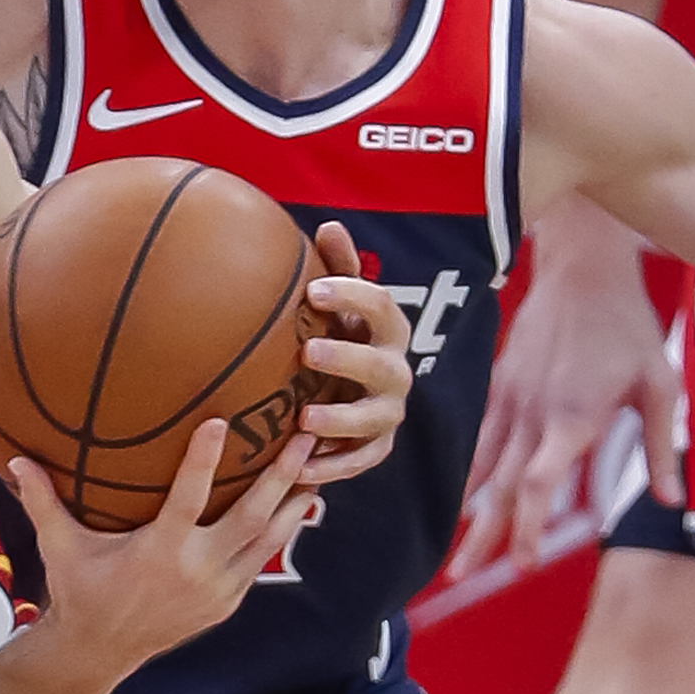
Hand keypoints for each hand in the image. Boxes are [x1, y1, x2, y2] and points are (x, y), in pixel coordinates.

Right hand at [13, 422, 317, 677]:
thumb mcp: (60, 546)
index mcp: (158, 552)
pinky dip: (279, 531)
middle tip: (302, 439)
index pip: (186, 499)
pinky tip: (297, 504)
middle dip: (278, 479)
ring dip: (292, 503)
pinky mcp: (228, 601)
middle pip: (248, 518)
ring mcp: (217, 589)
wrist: (101, 651)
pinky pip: (259, 559)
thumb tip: (13, 458)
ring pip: (265, 540)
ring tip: (319, 466)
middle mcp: (196, 571)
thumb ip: (42, 501)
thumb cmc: (80, 590)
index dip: (203, 461)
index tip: (222, 422)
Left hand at [297, 221, 412, 483]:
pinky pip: (360, 462)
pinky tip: (299, 468)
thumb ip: (336, 267)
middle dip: (348, 359)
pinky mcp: (376, 447)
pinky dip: (332, 467)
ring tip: (303, 420)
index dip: (353, 296)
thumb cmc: (335, 332)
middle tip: (308, 352)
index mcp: (386, 328)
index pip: (382, 305)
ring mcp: (388, 412)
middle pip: (382, 365)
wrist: (346, 388)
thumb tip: (329, 225)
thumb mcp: (335, 300)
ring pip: (374, 420)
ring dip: (340, 420)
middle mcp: (395, 370)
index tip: (312, 290)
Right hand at [452, 203, 681, 580]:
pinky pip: (482, 438)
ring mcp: (510, 397)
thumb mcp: (660, 382)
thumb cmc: (627, 324)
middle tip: (461, 578)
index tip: (524, 565)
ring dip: (470, 511)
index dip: (529, 527)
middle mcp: (532, 413)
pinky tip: (465, 500)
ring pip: (484, 466)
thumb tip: (669, 501)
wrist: (582, 268)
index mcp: (571, 417)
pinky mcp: (501, 384)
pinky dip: (472, 473)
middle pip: (503, 487)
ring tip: (456, 552)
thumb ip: (661, 446)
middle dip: (484, 535)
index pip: (540, 484)